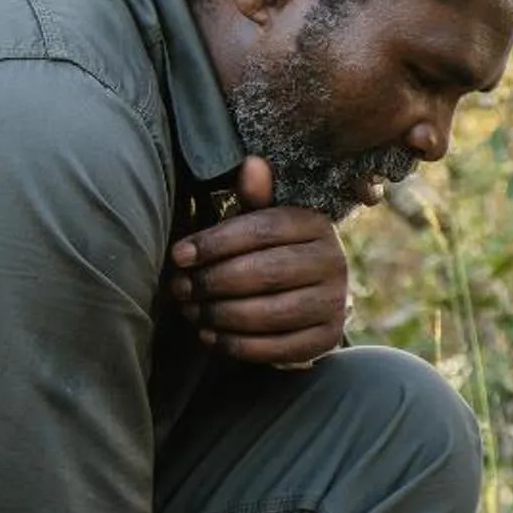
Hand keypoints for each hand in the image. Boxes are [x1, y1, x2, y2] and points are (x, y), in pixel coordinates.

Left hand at [168, 157, 350, 366]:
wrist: (308, 294)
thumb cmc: (270, 250)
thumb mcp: (261, 220)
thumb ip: (253, 197)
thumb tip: (252, 164)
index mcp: (315, 224)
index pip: (262, 230)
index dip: (216, 243)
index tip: (178, 255)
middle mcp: (333, 261)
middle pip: (266, 273)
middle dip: (214, 282)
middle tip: (180, 288)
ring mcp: (334, 302)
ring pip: (271, 312)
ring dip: (222, 315)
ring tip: (191, 312)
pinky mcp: (327, 338)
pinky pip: (279, 347)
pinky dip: (238, 345)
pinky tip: (210, 337)